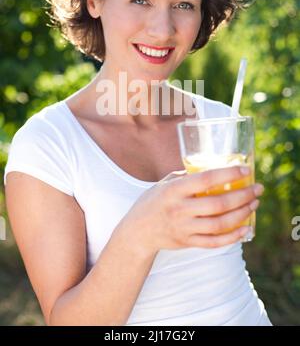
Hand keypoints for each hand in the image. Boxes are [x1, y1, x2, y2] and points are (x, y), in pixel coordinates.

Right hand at [119, 166, 262, 252]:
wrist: (136, 232)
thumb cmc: (152, 202)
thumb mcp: (164, 183)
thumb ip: (185, 176)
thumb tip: (211, 168)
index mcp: (174, 190)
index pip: (205, 180)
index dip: (227, 175)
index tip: (245, 170)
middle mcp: (179, 209)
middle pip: (218, 204)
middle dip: (242, 196)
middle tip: (257, 189)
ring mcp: (184, 228)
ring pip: (219, 224)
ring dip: (241, 214)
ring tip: (254, 204)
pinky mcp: (187, 242)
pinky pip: (215, 242)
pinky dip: (233, 237)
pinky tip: (245, 228)